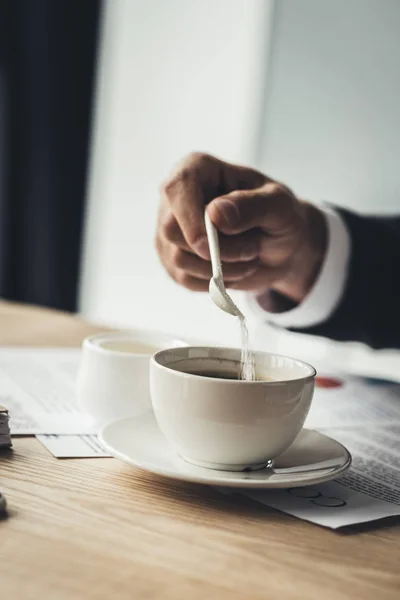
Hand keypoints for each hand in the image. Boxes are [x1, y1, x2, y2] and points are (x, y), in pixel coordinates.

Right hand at [156, 153, 326, 305]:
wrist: (280, 249)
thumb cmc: (279, 217)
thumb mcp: (279, 206)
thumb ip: (252, 205)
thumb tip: (214, 214)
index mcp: (199, 169)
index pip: (176, 188)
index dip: (190, 219)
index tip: (210, 244)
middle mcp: (177, 196)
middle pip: (172, 231)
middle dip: (217, 250)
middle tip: (253, 249)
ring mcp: (170, 229)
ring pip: (178, 259)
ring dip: (221, 268)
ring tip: (249, 257)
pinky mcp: (172, 258)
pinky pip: (184, 279)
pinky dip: (214, 281)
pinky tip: (234, 270)